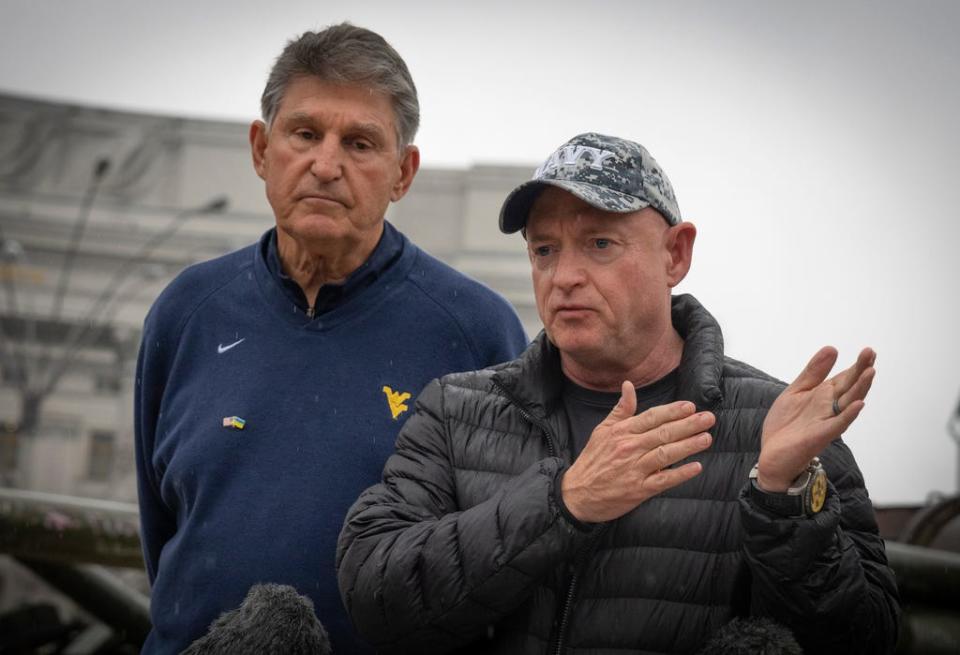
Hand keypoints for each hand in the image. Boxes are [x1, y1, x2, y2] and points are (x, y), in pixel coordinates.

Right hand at [561, 381, 714, 522]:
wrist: (577, 494)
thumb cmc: (592, 461)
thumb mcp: (602, 431)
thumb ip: (620, 410)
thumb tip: (629, 386)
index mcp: (621, 432)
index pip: (651, 417)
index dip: (672, 411)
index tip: (690, 406)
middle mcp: (629, 448)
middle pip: (663, 433)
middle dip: (688, 425)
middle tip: (708, 419)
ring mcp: (634, 469)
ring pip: (665, 454)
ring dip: (688, 446)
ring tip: (706, 438)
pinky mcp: (638, 490)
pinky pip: (663, 481)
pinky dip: (680, 474)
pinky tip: (695, 467)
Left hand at [758, 347, 875, 491]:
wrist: (773, 454)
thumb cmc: (787, 424)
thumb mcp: (797, 391)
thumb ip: (813, 372)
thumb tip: (832, 348)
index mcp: (823, 395)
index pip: (844, 378)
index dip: (856, 365)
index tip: (869, 351)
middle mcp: (829, 407)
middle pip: (849, 387)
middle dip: (860, 370)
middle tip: (871, 353)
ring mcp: (826, 421)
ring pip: (848, 403)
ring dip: (860, 388)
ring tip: (870, 372)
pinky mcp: (820, 435)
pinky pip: (838, 424)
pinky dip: (848, 414)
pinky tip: (858, 404)